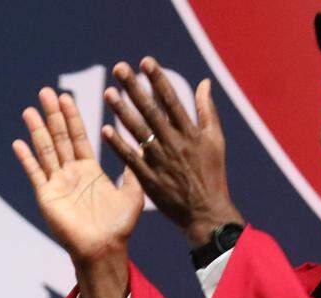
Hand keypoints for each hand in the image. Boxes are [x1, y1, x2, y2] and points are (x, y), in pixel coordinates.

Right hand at [13, 88, 142, 297]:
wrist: (105, 249)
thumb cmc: (120, 226)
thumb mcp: (133, 192)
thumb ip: (133, 168)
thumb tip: (142, 145)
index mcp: (89, 171)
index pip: (78, 137)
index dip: (72, 117)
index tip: (66, 96)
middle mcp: (71, 174)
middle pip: (59, 138)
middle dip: (53, 115)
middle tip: (46, 92)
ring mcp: (57, 184)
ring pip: (46, 151)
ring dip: (37, 131)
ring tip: (30, 109)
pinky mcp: (47, 197)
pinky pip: (35, 174)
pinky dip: (26, 159)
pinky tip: (18, 143)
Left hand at [102, 57, 243, 246]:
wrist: (207, 213)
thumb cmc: (213, 175)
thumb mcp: (216, 140)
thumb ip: (207, 110)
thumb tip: (204, 82)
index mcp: (190, 132)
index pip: (171, 99)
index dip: (157, 79)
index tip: (145, 61)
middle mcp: (174, 143)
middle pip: (151, 110)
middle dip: (134, 88)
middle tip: (119, 68)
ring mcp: (161, 161)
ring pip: (138, 131)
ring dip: (122, 111)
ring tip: (108, 92)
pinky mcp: (150, 179)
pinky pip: (130, 159)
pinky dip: (118, 145)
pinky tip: (105, 130)